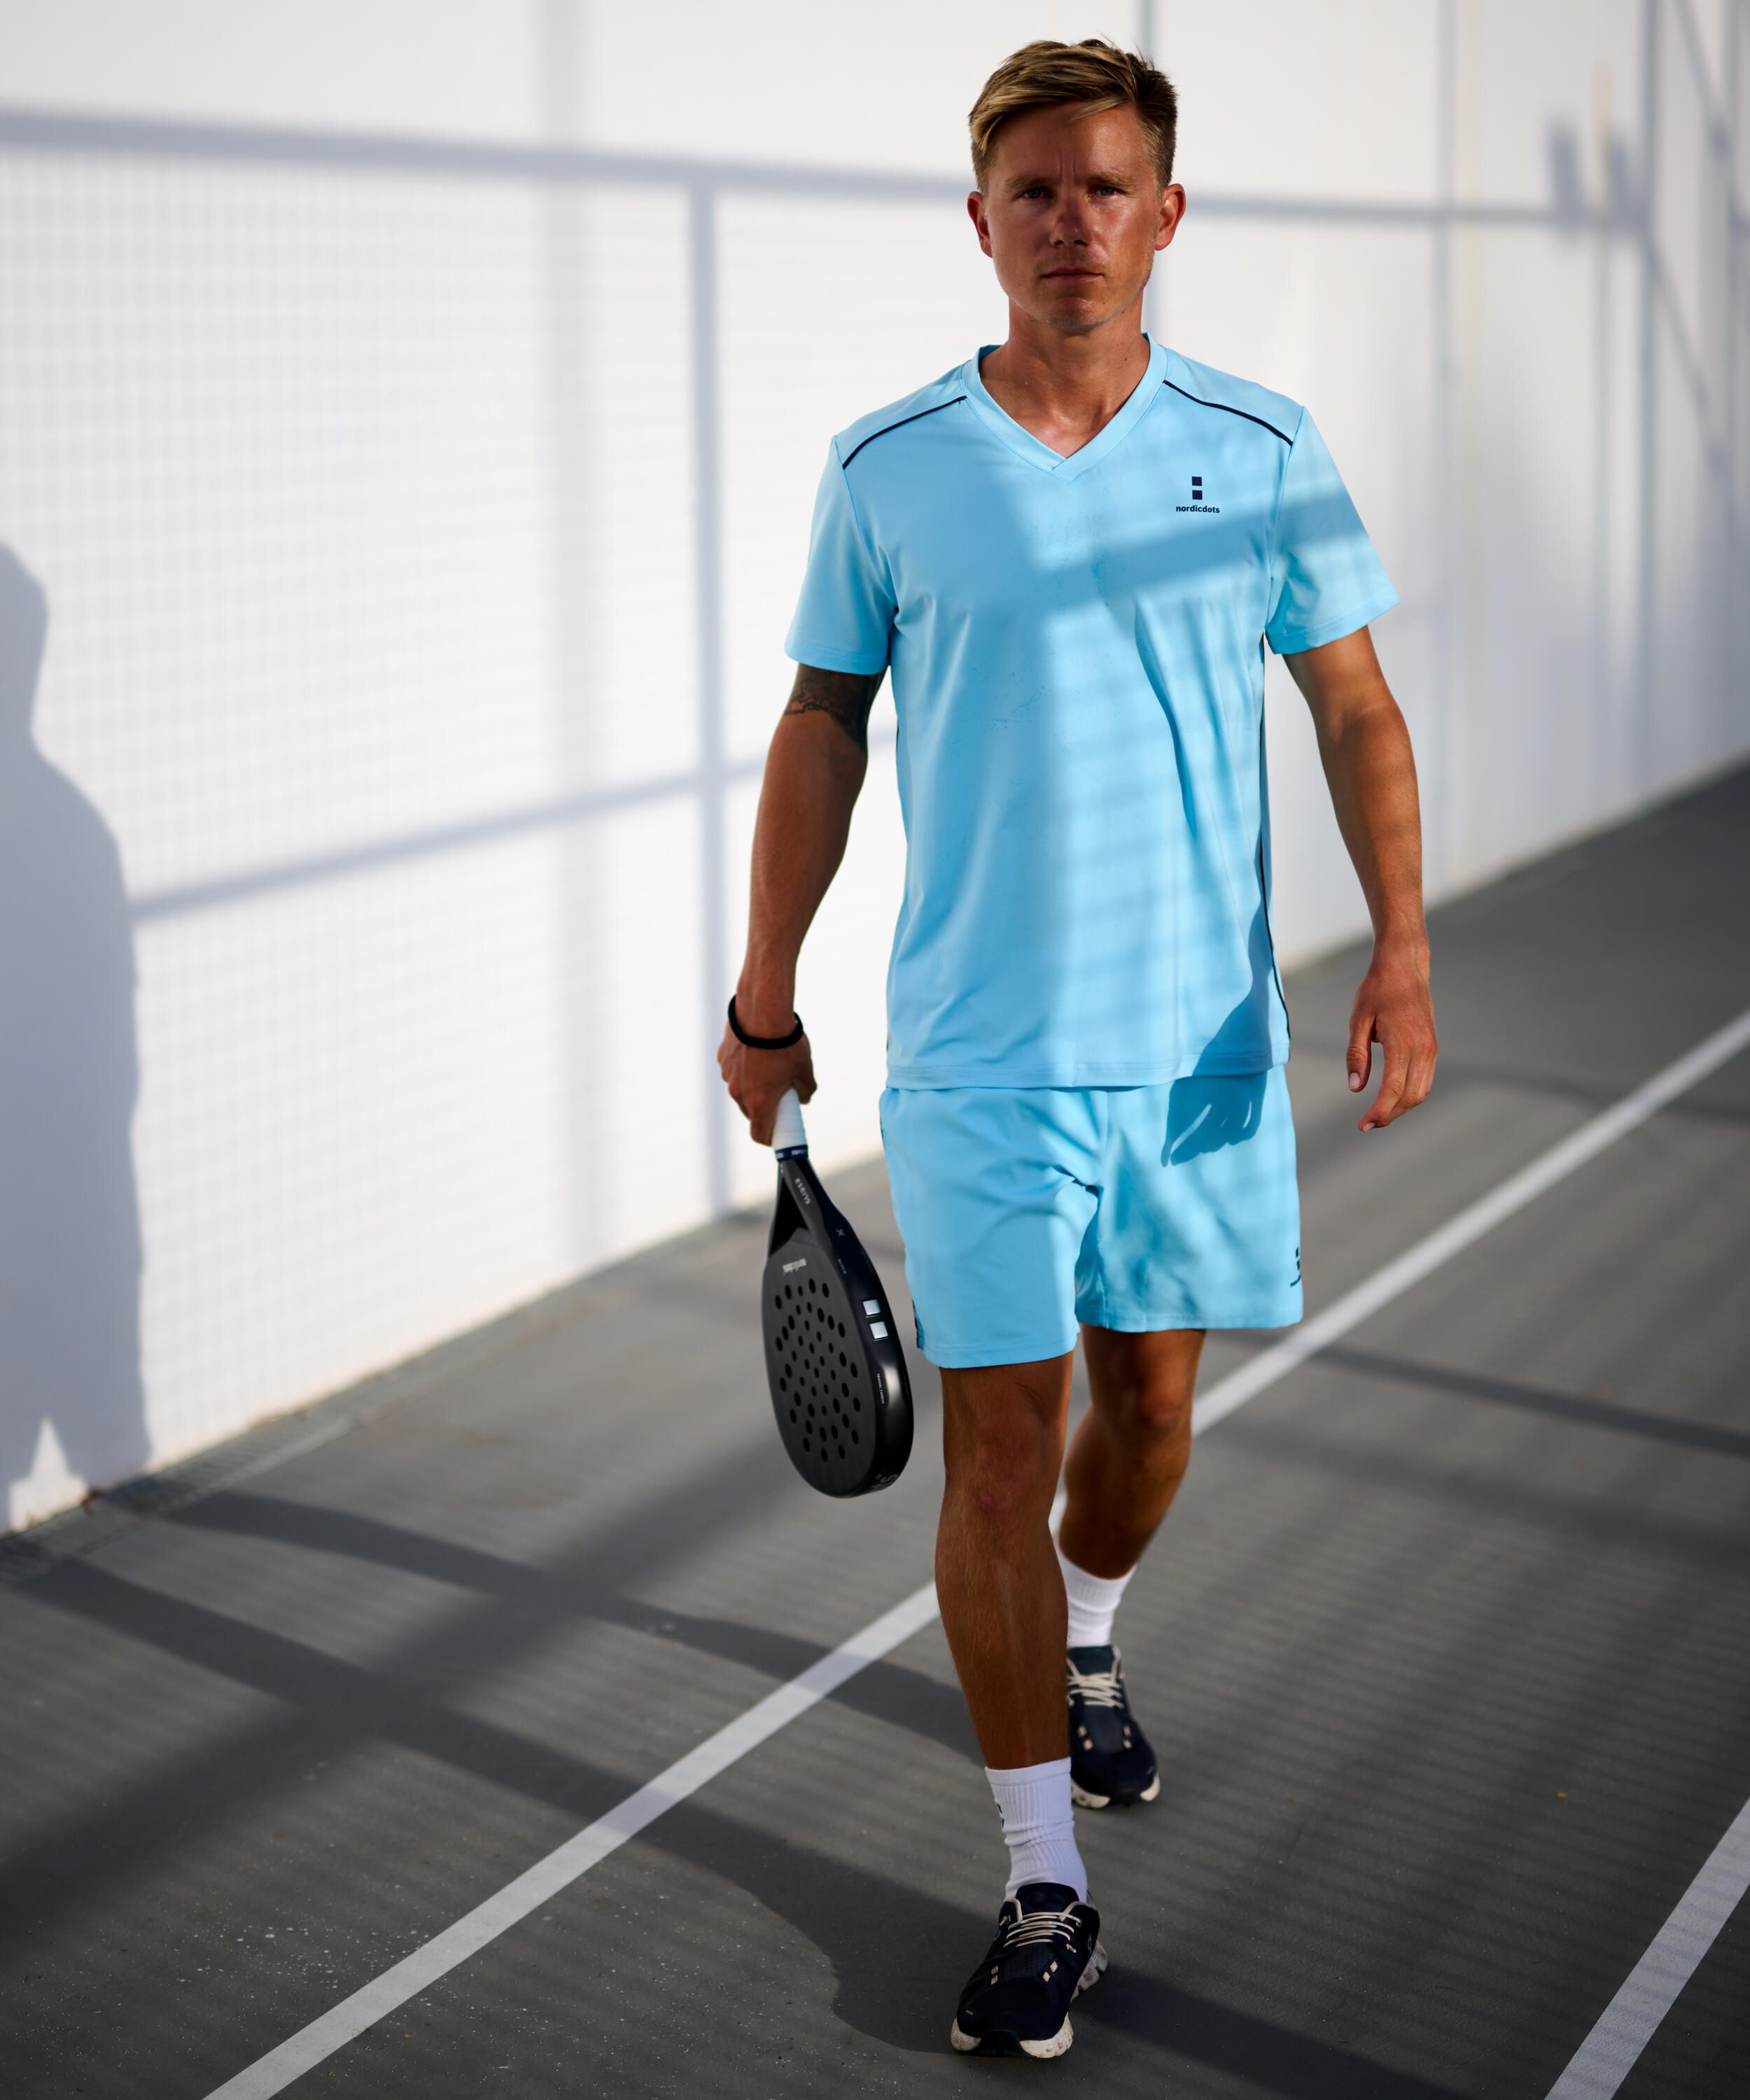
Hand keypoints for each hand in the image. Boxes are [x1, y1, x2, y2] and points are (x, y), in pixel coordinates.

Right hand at [717, 1021, 816, 1146]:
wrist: (762, 1011)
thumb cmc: (785, 1043)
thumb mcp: (805, 1070)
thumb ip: (806, 1090)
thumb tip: (804, 1097)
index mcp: (759, 1103)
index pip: (760, 1134)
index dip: (771, 1137)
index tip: (779, 1133)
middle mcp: (739, 1093)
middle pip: (750, 1112)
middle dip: (764, 1109)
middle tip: (780, 1096)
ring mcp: (728, 1075)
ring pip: (741, 1090)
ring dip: (753, 1086)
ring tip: (770, 1066)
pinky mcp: (722, 1058)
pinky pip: (734, 1070)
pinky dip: (745, 1068)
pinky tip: (757, 1051)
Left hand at [1347, 943, 1436, 1131]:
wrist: (1404, 967)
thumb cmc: (1376, 990)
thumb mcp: (1358, 1021)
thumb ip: (1357, 1055)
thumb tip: (1356, 1088)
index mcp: (1403, 1042)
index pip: (1393, 1089)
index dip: (1378, 1112)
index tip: (1362, 1125)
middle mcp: (1423, 1048)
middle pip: (1410, 1096)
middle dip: (1389, 1115)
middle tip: (1366, 1124)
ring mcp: (1431, 1048)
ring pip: (1421, 1091)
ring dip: (1400, 1108)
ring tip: (1377, 1116)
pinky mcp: (1432, 1046)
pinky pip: (1424, 1080)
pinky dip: (1410, 1095)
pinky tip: (1392, 1098)